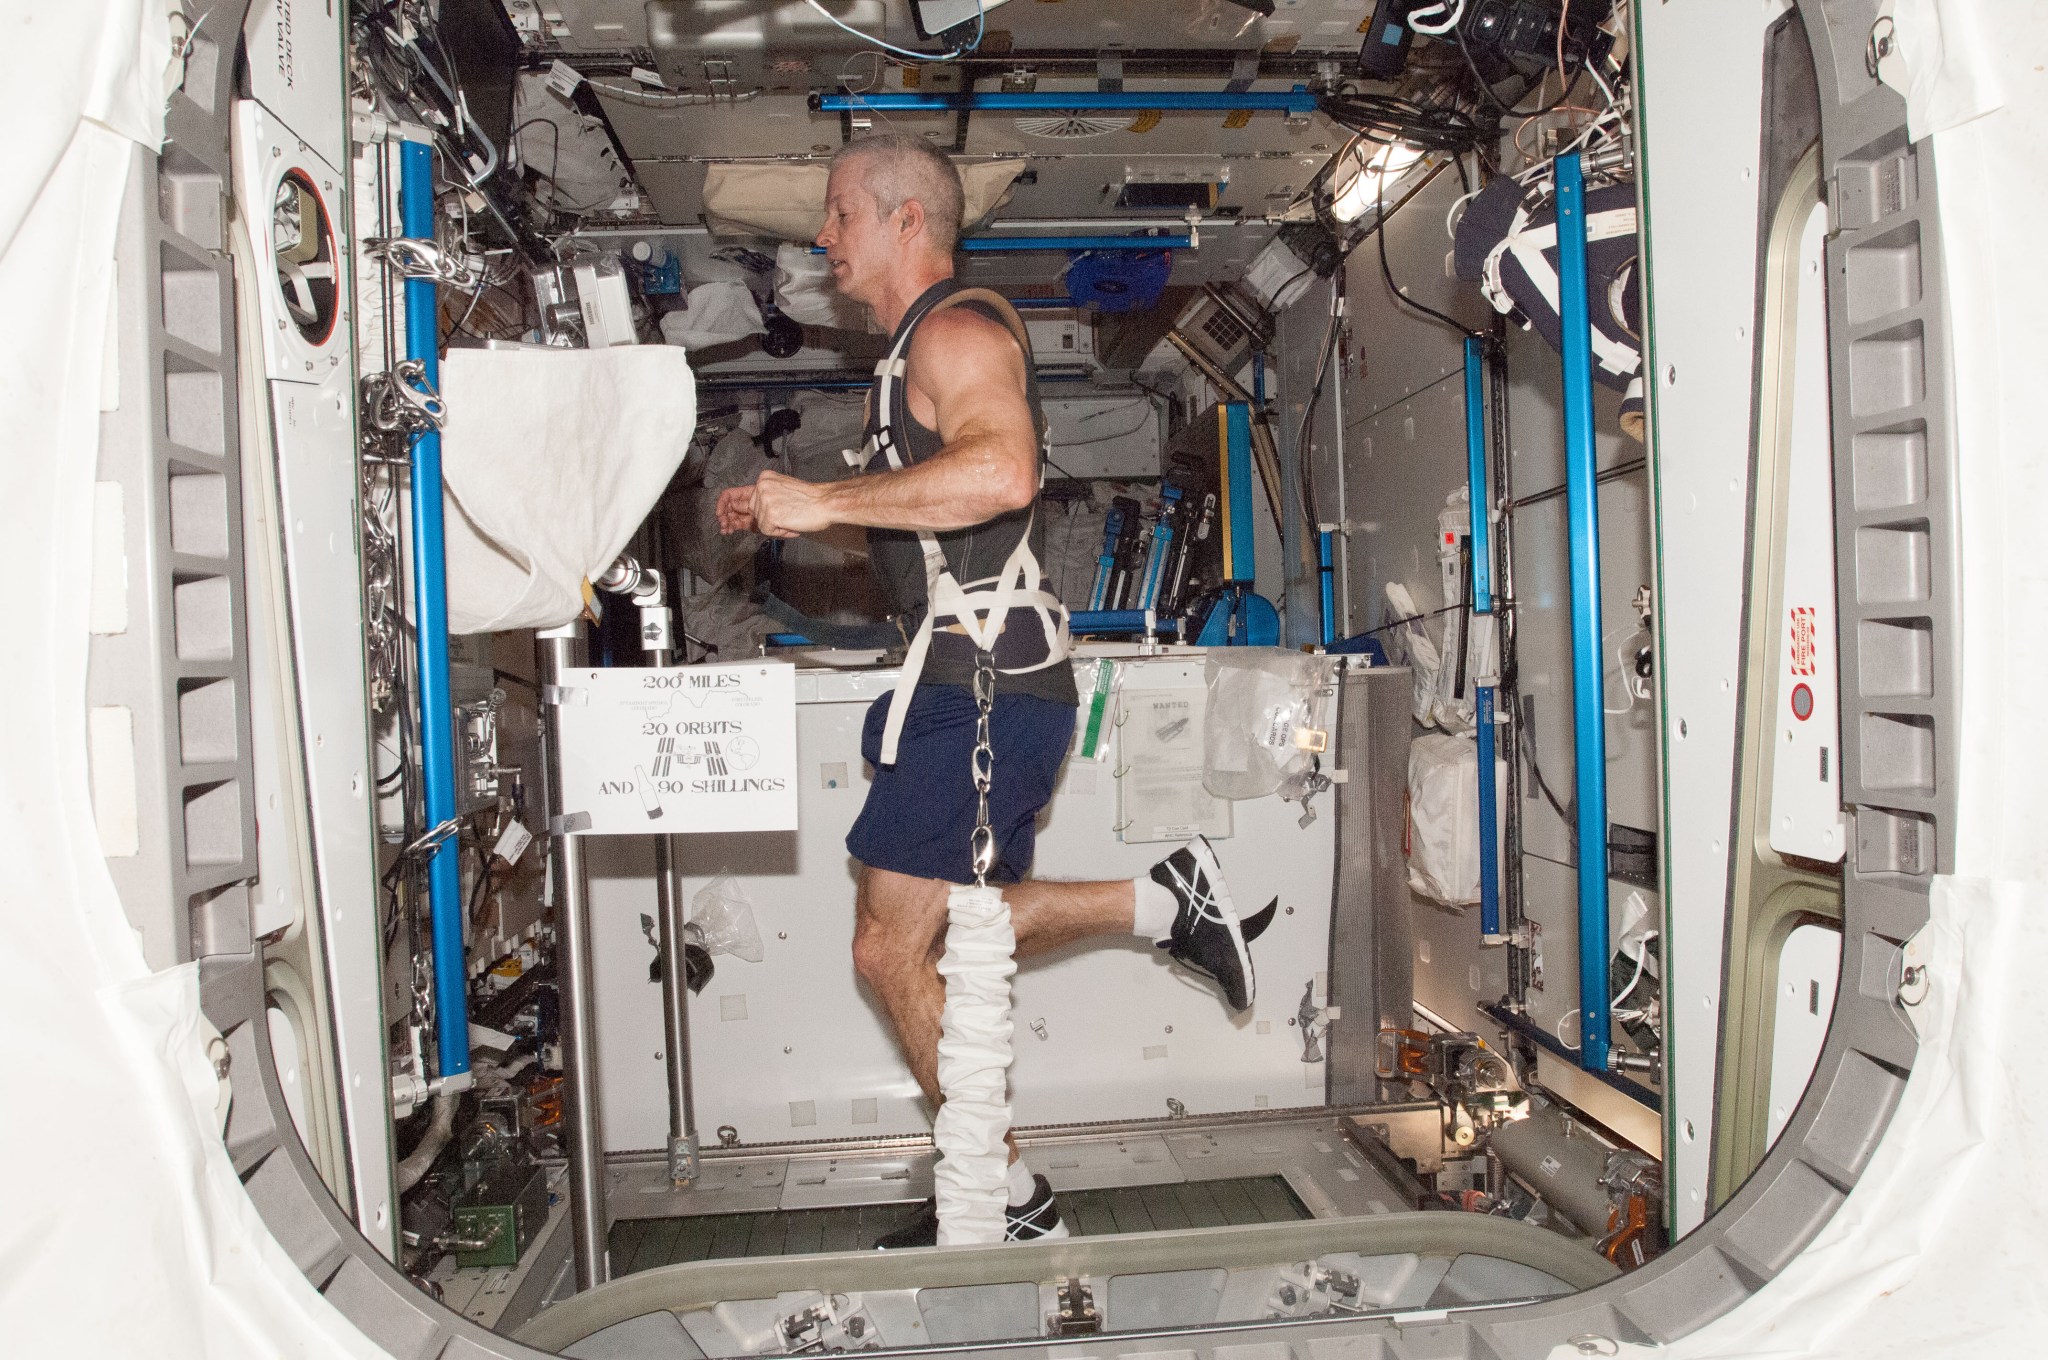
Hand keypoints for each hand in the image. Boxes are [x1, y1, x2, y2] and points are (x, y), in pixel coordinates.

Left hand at [715, 471, 834, 538]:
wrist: (826, 502)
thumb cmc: (810, 500)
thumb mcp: (781, 492)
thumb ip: (763, 502)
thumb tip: (743, 519)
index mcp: (764, 479)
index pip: (735, 493)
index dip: (724, 506)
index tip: (721, 517)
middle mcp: (761, 487)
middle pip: (747, 511)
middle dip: (740, 521)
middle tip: (734, 527)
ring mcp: (765, 501)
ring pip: (760, 524)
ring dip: (775, 527)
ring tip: (791, 520)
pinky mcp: (770, 515)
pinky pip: (768, 531)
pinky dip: (781, 532)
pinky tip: (792, 525)